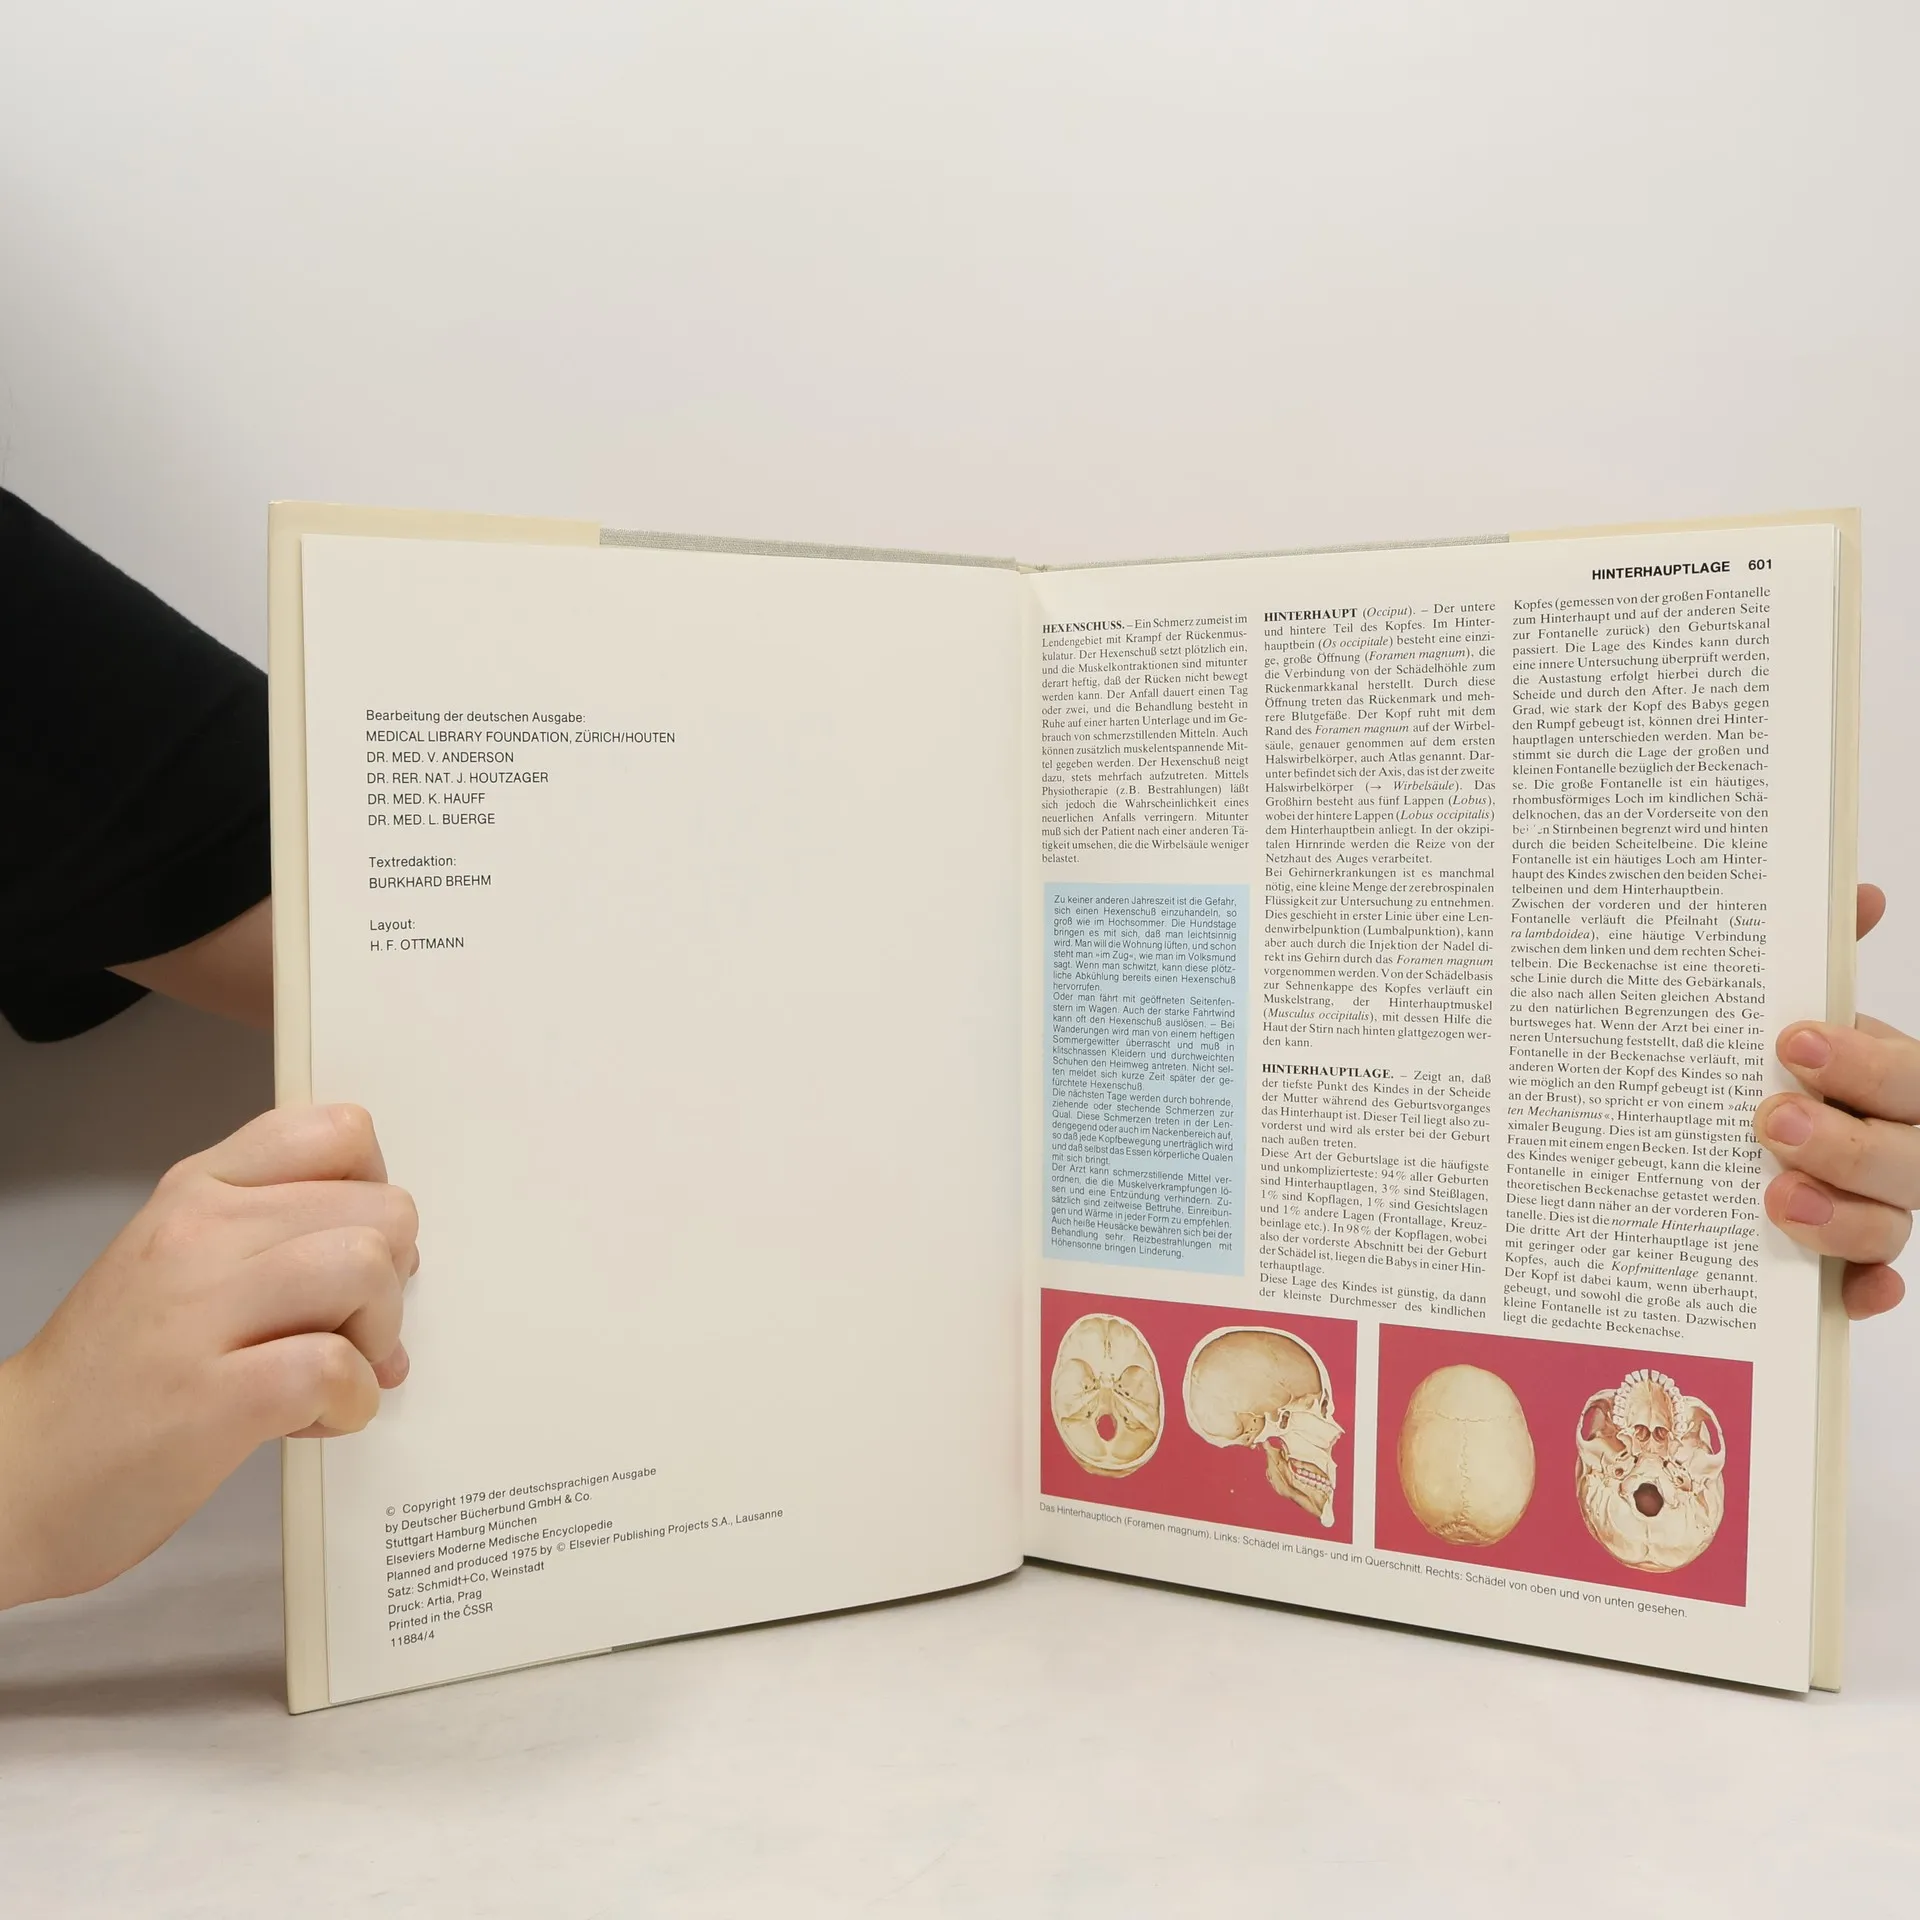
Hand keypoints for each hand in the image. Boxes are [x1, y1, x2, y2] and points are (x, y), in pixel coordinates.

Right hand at [0, 1104, 416, 1608]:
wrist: (18, 1475)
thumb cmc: (116, 1378)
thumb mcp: (184, 1265)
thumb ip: (284, 1243)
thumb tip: (399, 1268)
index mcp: (199, 1192)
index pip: (340, 1132)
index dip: (373, 1192)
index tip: (348, 1247)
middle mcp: (200, 1235)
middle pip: (382, 1209)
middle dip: (391, 1280)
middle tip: (344, 1331)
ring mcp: (200, 1312)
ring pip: (368, 1268)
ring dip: (378, 1336)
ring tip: (330, 1374)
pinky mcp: (211, 1397)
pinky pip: (337, 1368)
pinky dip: (352, 1402)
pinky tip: (314, 1421)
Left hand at [1755, 884, 1911, 1318]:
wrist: (1736, 1118)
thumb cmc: (1778, 1058)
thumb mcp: (1785, 1005)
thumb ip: (1819, 956)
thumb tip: (1858, 891)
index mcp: (1895, 1077)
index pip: (1910, 1074)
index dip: (1864, 1061)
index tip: (1790, 1041)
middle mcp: (1901, 1143)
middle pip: (1910, 1156)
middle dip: (1845, 1141)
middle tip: (1770, 1121)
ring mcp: (1878, 1204)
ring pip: (1890, 1222)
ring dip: (1843, 1216)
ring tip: (1776, 1199)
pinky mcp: (1844, 1259)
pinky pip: (1869, 1283)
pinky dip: (1864, 1289)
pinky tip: (1848, 1291)